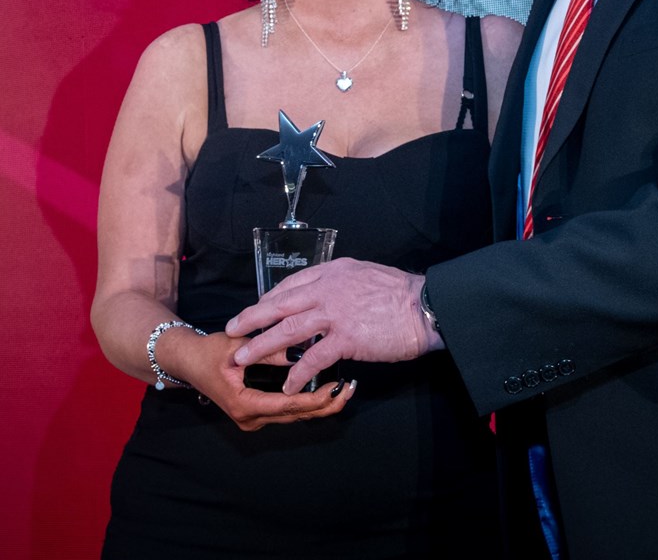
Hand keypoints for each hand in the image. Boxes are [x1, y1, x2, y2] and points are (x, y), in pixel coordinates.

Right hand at [178, 330, 354, 430]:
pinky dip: (307, 402)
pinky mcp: (258, 412)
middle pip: (297, 415)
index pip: (289, 405)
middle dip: (326, 404)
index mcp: (245, 405)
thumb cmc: (209, 353)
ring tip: (344, 390)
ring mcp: (254, 418)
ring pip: (295, 416)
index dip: (317, 399)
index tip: (338, 388)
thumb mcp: (238, 347)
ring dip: (320, 405)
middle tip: (350, 390)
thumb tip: (300, 351)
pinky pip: (288, 411)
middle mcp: (251, 418)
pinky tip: (325, 391)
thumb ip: (268, 351)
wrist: (188, 361)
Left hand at [225, 258, 442, 393]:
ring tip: (244, 358)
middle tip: (232, 331)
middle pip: (280, 304)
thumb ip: (343, 284)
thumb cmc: (402, 293)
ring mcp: (335, 313)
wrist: (425, 306)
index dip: (269, 299)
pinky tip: (288, 385)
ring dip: (263, 345)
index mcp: (333, 272)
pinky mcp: (346, 338)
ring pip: (288, 330)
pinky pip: (314, 358)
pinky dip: (297, 373)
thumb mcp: (366, 275)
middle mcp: (329, 289)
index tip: (256, 310)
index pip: (291, 284)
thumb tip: (328, 295)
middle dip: (252, 318)